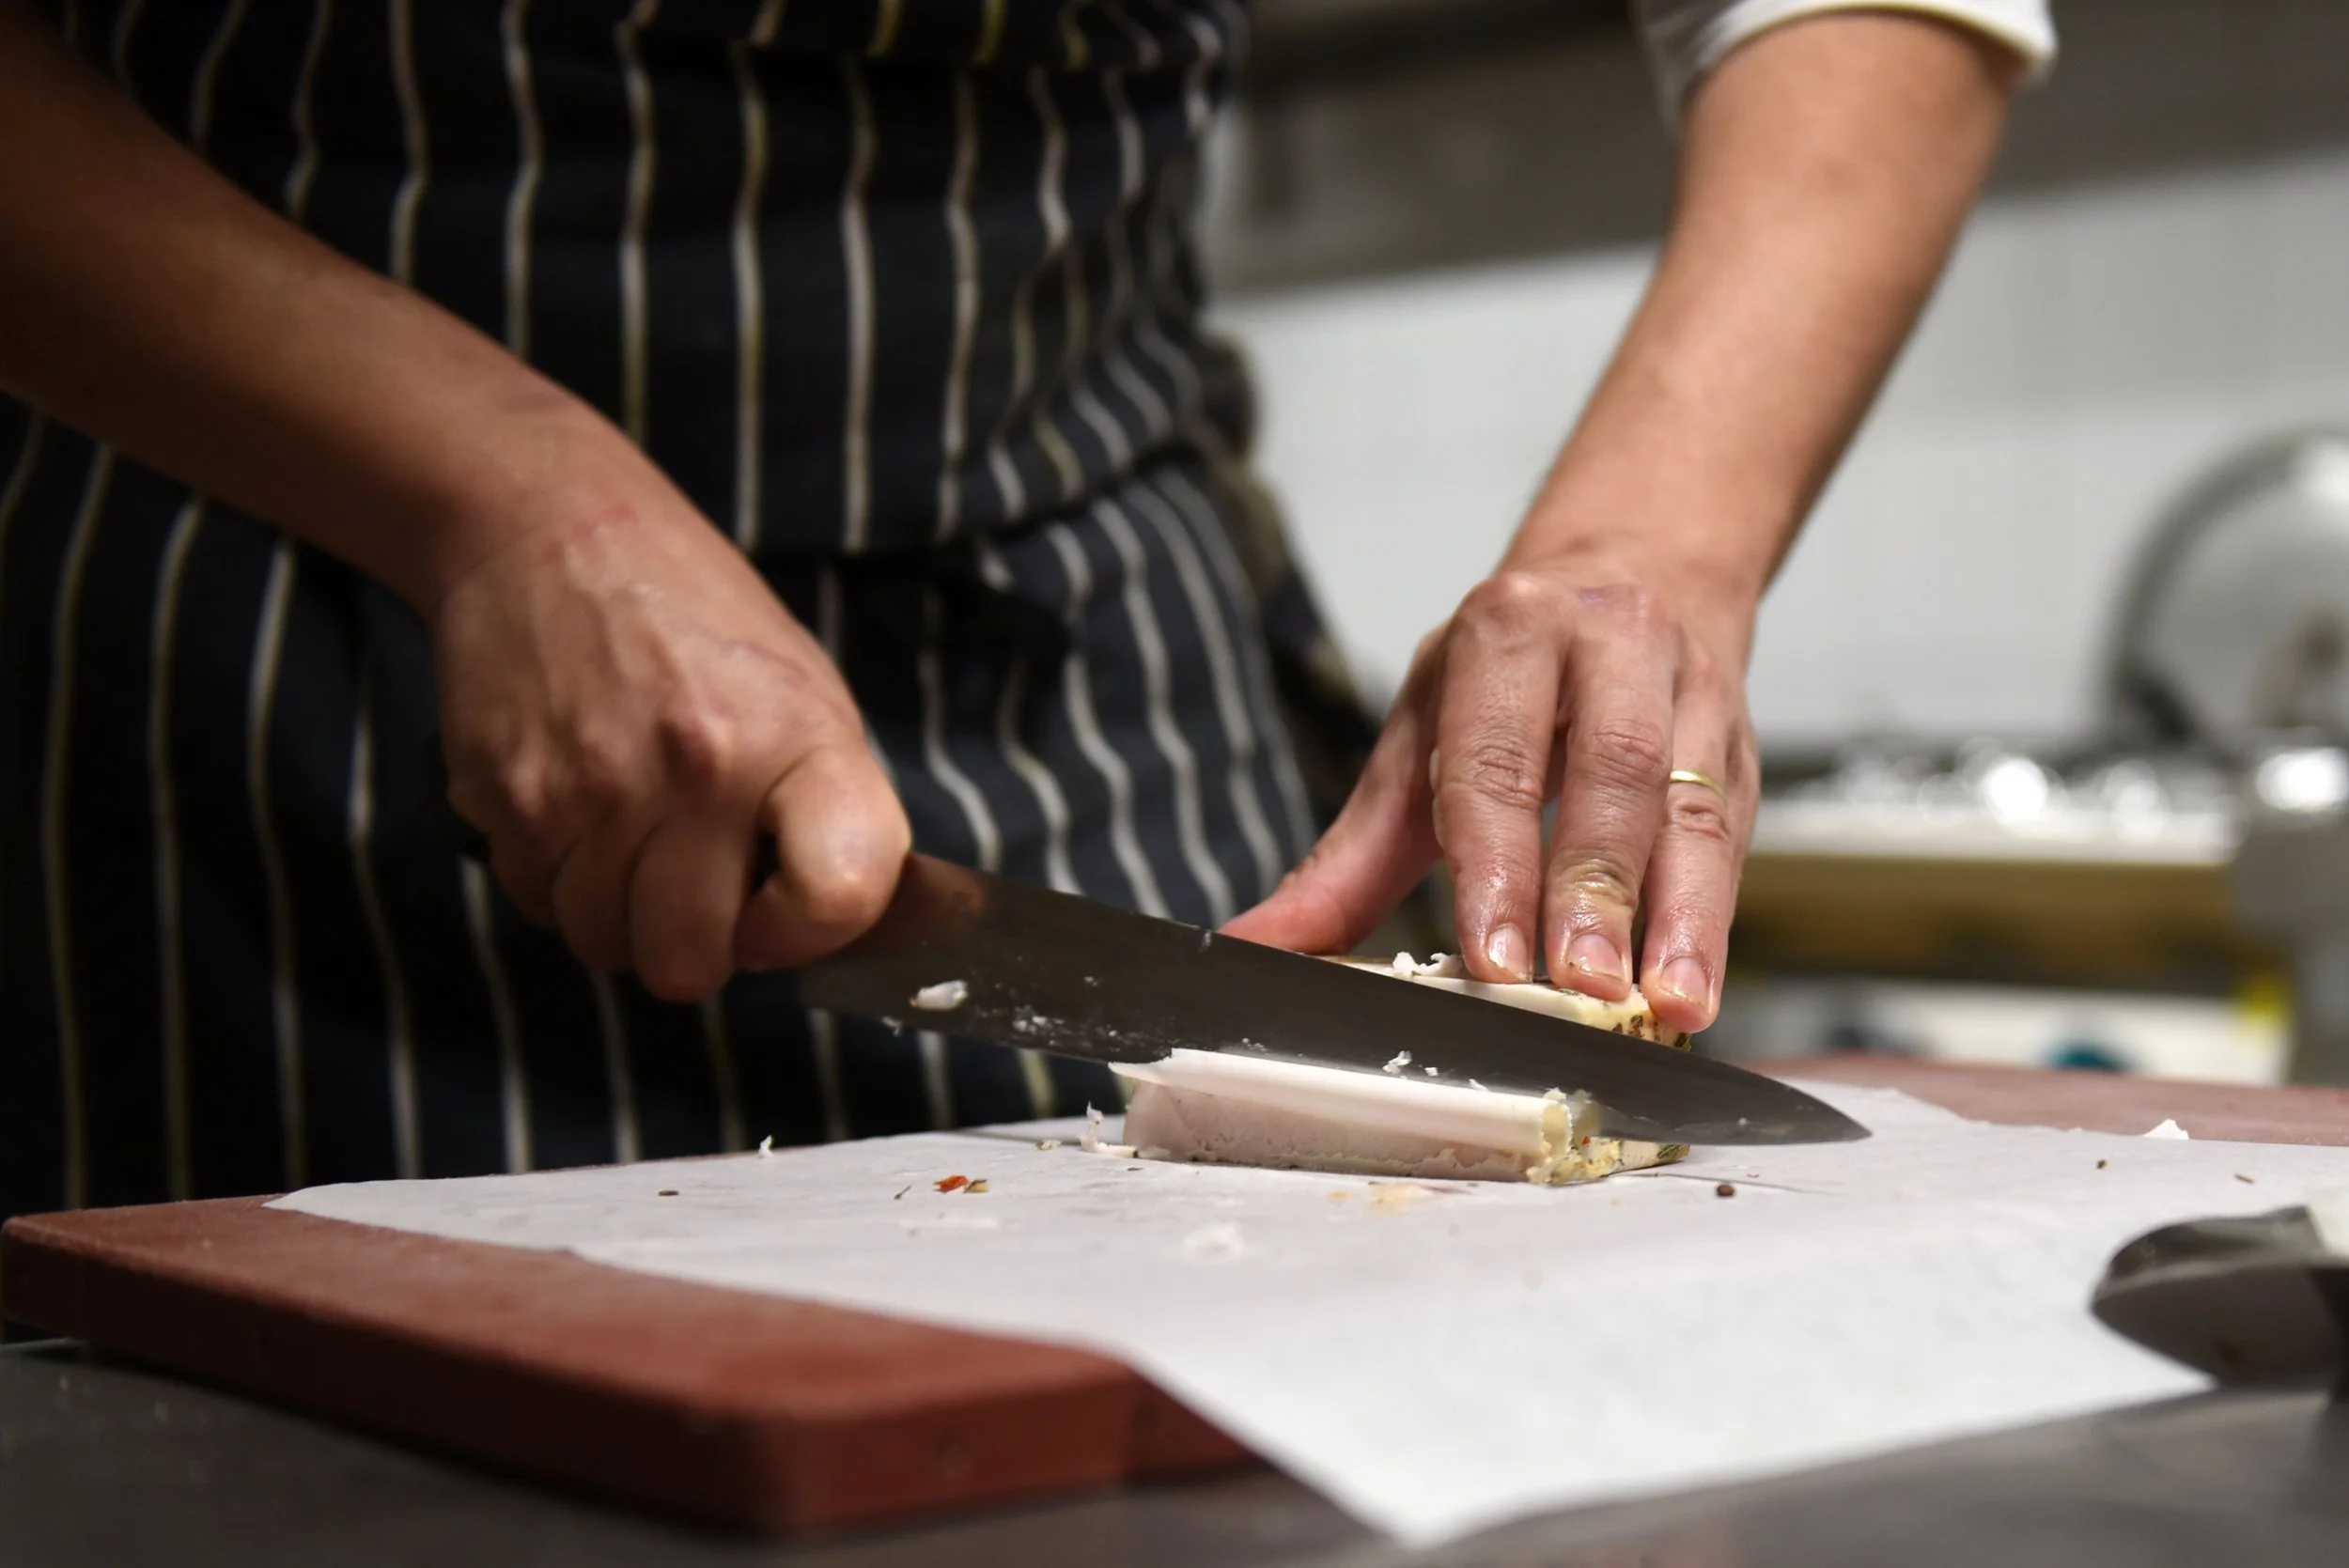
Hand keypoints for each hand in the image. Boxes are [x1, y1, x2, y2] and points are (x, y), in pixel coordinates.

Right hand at [430, 459, 908, 1002]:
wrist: (551, 530)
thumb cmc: (692, 616)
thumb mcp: (803, 689)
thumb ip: (823, 809)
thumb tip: (829, 926)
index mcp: (795, 741)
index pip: (838, 896)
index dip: (811, 934)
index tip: (786, 912)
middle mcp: (697, 772)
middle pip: (688, 965)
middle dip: (694, 946)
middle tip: (694, 887)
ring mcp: (593, 791)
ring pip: (602, 946)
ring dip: (617, 913)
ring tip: (632, 834)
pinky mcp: (507, 798)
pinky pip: (536, 904)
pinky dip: (557, 879)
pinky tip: (578, 808)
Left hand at [1223, 558, 1755, 1033]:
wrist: (1637, 571)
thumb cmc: (1512, 675)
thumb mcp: (1418, 739)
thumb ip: (1347, 857)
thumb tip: (1259, 944)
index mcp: (1509, 633)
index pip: (1499, 757)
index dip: (1499, 863)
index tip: (1495, 956)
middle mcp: (1609, 644)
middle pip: (1611, 775)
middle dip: (1595, 890)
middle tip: (1582, 985)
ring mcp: (1689, 690)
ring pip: (1690, 808)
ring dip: (1680, 917)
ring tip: (1663, 1003)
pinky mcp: (1741, 746)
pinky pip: (1733, 839)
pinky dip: (1713, 922)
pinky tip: (1694, 989)